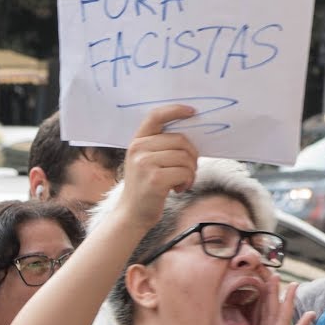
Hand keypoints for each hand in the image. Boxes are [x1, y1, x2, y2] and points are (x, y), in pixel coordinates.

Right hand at [118, 104, 199, 225]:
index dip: (175, 110)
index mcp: (137, 141)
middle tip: (189, 170)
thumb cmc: (145, 187)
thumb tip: (191, 136)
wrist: (132, 214)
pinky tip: (179, 189)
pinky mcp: (155, 179)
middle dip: (192, 156)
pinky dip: (188, 181)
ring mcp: (145, 164)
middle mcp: (139, 149)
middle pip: (180, 140)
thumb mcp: (145, 162)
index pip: (156, 116)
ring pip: (185, 157)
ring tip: (182, 181)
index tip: (192, 111)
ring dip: (191, 172)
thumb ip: (160, 146)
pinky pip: (184, 172)